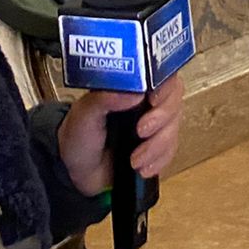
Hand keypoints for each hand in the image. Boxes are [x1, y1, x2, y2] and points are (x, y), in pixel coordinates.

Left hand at [58, 74, 185, 195]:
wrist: (74, 173)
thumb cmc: (78, 137)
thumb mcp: (83, 115)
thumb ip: (104, 98)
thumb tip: (134, 93)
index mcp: (130, 87)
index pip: (160, 75)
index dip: (164, 86)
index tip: (154, 101)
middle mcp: (146, 102)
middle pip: (173, 101)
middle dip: (161, 119)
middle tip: (140, 132)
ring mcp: (155, 125)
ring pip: (174, 128)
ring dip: (157, 146)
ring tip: (134, 160)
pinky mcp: (158, 147)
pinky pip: (171, 151)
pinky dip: (159, 161)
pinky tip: (142, 169)